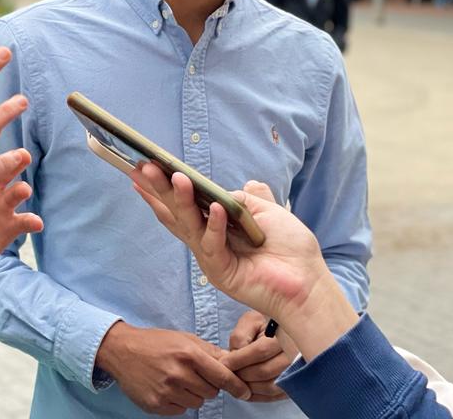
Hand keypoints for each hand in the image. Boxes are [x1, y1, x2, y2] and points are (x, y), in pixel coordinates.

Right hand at [95, 322, 250, 414]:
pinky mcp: (157, 404)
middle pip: (211, 392)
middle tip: (192, 374)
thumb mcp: (182, 338)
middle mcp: (178, 374)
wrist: (121, 350)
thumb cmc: (154, 342)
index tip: (245, 393)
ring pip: (197, 402)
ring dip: (192, 394)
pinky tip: (167, 387)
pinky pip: (181, 410)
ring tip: (176, 379)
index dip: (237, 386)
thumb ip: (208, 351)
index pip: (222, 376)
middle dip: (207, 384)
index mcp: (188, 354)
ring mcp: (167, 391)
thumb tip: (232, 361)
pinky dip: (178, 401)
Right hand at [130, 164, 358, 360]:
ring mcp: (211, 258)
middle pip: (177, 213)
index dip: (164, 189)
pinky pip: (212, 244)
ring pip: (189, 225)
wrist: (309, 284)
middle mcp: (208, 242)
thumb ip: (250, 199)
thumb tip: (246, 185)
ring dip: (180, 200)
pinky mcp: (220, 272)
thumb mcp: (271, 213)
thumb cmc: (293, 251)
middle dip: (160, 190)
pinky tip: (215, 208)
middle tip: (143, 168)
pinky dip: (214, 225)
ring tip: (176, 178)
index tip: (145, 168)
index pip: (184, 206)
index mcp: (217, 227)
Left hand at [221, 311, 289, 401]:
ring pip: (271, 387)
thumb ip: (241, 336)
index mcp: (284, 334)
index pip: (260, 351)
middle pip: (265, 371)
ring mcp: (299, 372)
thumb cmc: (264, 325)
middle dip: (242, 374)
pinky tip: (246, 390)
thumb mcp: (250, 321)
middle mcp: (296, 354)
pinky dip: (258, 396)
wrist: (284, 333)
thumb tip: (234, 356)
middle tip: (228, 373)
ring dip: (249, 387)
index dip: (238, 359)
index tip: (224, 363)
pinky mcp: (296, 384)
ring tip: (236, 380)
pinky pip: (276, 396)